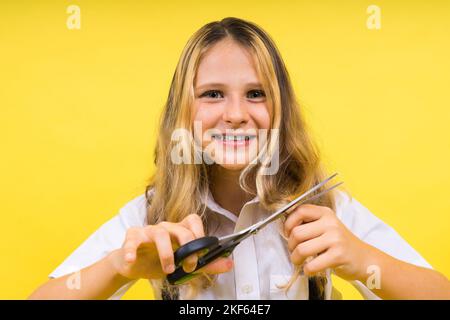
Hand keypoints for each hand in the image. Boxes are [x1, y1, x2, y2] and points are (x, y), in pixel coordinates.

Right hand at [108, 214, 232, 280]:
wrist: (136, 265)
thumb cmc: (159, 261)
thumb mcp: (184, 264)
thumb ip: (206, 264)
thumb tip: (229, 264)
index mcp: (179, 230)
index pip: (193, 220)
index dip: (200, 233)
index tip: (203, 250)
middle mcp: (165, 227)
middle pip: (180, 229)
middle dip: (188, 249)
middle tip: (188, 266)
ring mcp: (149, 231)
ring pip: (159, 233)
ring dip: (166, 253)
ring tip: (168, 269)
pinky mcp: (132, 237)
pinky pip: (133, 240)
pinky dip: (132, 250)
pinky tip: (133, 260)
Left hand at [284, 204, 374, 280]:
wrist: (364, 258)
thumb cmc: (340, 243)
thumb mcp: (327, 226)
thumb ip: (309, 224)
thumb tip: (286, 228)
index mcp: (325, 213)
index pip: (300, 211)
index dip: (288, 223)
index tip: (287, 233)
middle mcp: (330, 223)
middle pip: (297, 233)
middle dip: (290, 245)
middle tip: (294, 251)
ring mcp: (335, 239)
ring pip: (302, 249)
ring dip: (295, 259)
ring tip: (299, 261)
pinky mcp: (338, 255)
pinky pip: (312, 265)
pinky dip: (307, 270)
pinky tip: (309, 269)